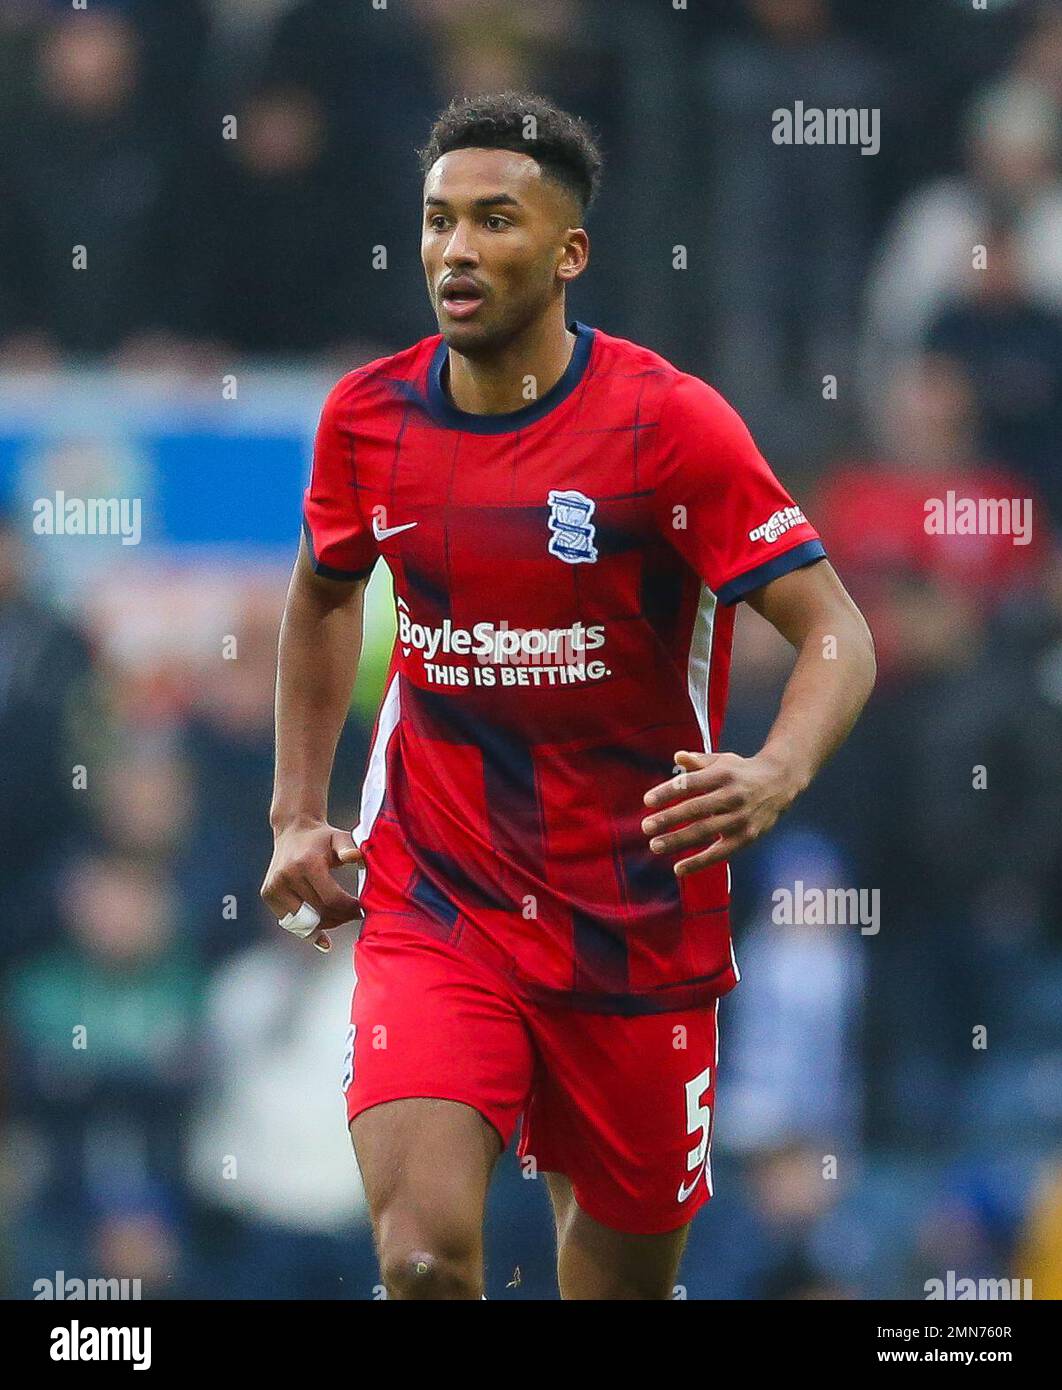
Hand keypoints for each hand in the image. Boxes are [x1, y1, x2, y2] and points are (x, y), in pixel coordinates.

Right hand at [261, 817, 363, 951]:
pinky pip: (290, 921)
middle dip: (341, 917)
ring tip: (340, 918)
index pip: (331, 899)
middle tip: (354, 914)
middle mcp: (287, 876)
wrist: (293, 830)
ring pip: (305, 921)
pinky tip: (323, 936)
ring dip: (326, 925)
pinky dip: (308, 929)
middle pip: (319, 912)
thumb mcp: (339, 838)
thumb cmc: (322, 838)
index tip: (363, 909)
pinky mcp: (268, 894)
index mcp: (306, 864)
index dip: (350, 909)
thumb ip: (349, 847)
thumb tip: (355, 856)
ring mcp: (274, 886)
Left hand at [641, 749, 800, 877]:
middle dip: (668, 818)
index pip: (690, 783)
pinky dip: (699, 862)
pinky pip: (719, 853)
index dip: (667, 792)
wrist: (781, 782)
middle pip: (696, 809)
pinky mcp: (746, 837)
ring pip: (705, 832)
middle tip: (646, 826)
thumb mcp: (723, 760)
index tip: (647, 801)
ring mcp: (740, 818)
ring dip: (678, 840)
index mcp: (723, 774)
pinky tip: (679, 868)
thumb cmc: (743, 772)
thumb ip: (699, 761)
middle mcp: (732, 796)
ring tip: (655, 845)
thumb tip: (677, 756)